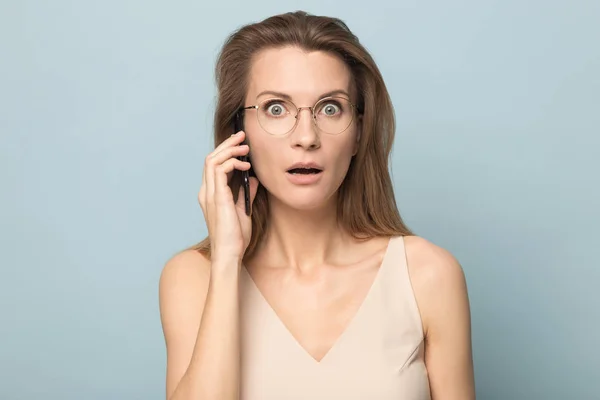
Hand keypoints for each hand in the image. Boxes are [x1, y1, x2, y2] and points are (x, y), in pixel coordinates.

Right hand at [198, 130, 258, 264]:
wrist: (230, 253)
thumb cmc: (235, 237)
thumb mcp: (242, 210)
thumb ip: (245, 194)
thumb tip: (253, 180)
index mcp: (211, 194)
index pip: (213, 166)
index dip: (226, 152)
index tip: (241, 144)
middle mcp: (206, 191)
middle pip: (211, 158)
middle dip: (227, 144)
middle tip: (242, 136)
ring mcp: (210, 193)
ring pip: (212, 160)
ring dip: (229, 150)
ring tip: (245, 147)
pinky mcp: (217, 196)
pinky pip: (219, 170)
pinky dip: (232, 163)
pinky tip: (246, 166)